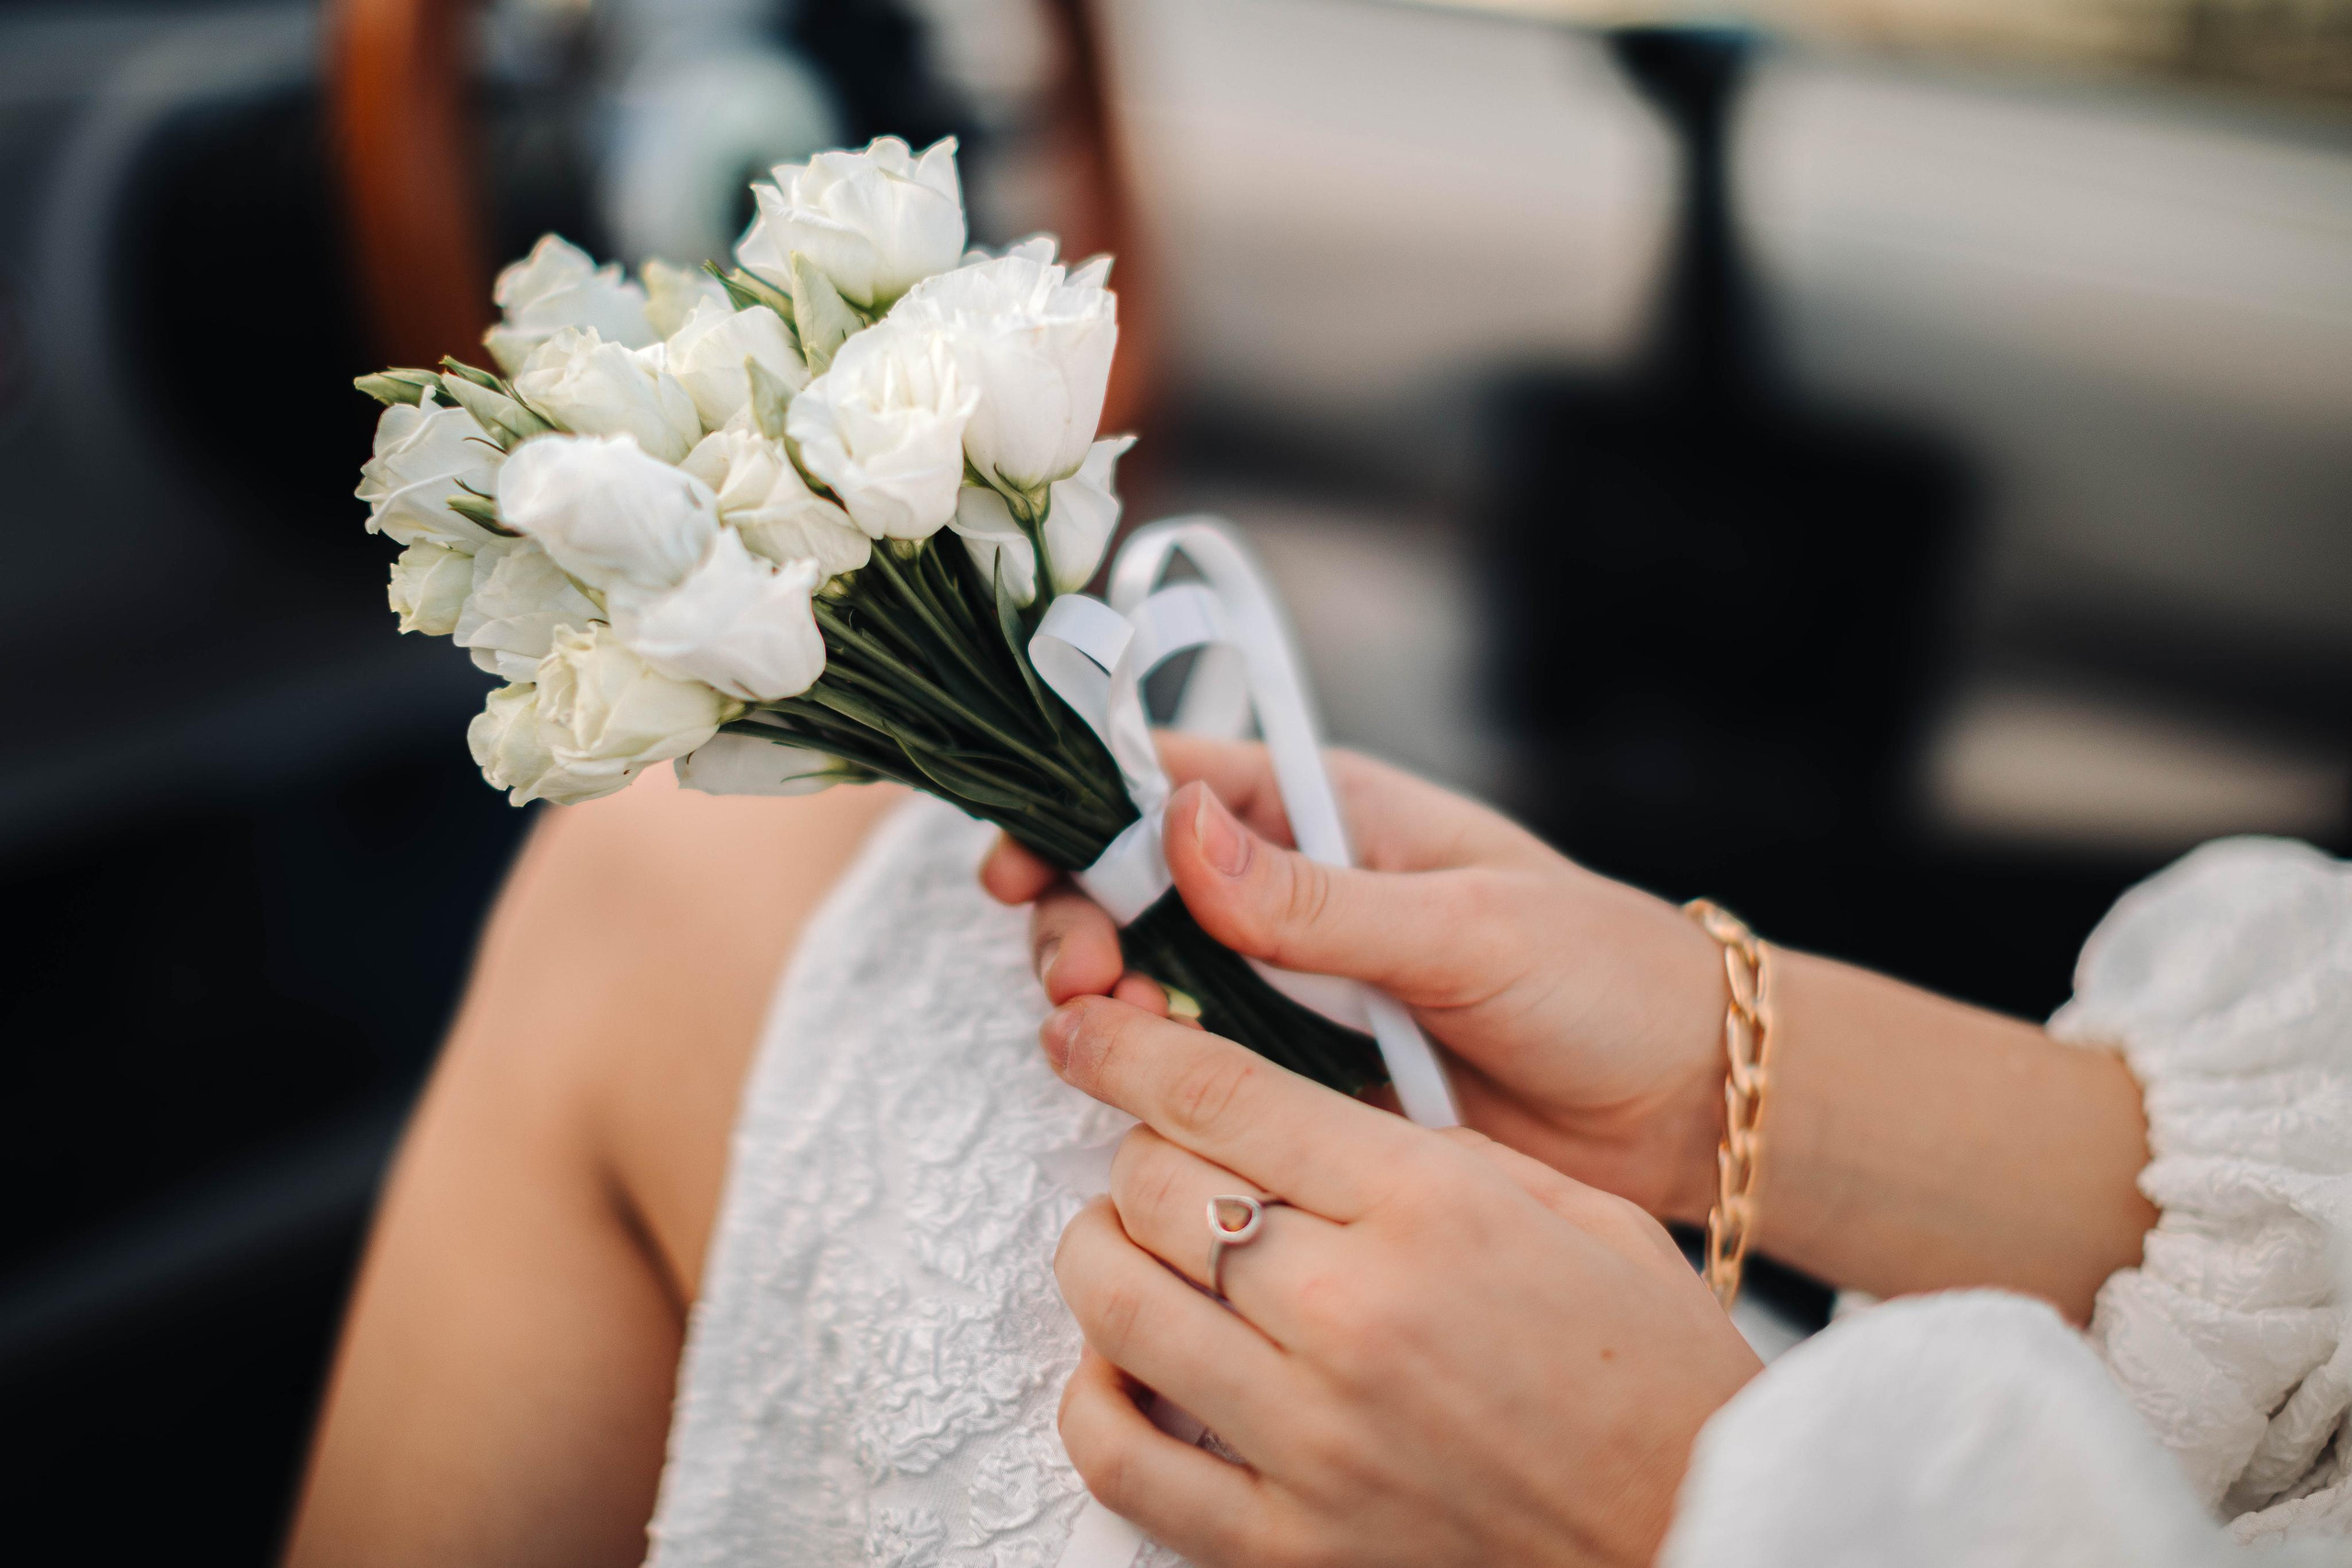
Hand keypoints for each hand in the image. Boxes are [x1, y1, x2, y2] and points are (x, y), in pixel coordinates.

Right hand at [984, 734, 1731, 1220]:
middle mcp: (1295, 895)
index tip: (1025, 862)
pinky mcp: (1304, 1079)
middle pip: (1132, 883)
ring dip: (1110, 998)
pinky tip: (1147, 1092)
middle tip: (1080, 976)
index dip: (1081, 808)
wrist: (1686, 1105)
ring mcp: (1293, 989)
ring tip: (1108, 1030)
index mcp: (1333, 815)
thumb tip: (1175, 825)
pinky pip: (1202, 1068)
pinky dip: (1158, 1074)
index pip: (1173, 781)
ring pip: (1152, 977)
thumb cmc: (1602, 978)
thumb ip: (1317, 897)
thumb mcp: (1464, 927)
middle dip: (1080, 920)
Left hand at [1044, 996, 1761, 1567]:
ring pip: (1116, 1305)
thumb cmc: (1661, 1377)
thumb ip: (1430, 1146)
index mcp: (1433, 1210)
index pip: (1221, 1094)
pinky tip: (1127, 1367)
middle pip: (1151, 1187)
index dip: (1129, 1047)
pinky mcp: (1289, 1549)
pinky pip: (1122, 1462)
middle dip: (1139, 1151)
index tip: (1088, 1030)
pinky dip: (1096, 1400)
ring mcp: (1313, 1442)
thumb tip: (1301, 1107)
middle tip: (1167, 1156)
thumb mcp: (1576, 1209)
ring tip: (1136, 1245)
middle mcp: (1356, 1317)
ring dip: (1103, 1254)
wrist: (1709, 1543)